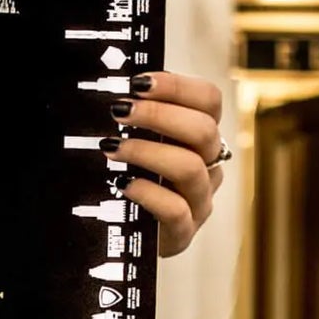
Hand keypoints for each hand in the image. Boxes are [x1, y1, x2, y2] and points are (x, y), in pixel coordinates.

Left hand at [110, 71, 225, 259]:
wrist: (128, 235)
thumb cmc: (131, 177)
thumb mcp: (135, 141)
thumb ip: (132, 117)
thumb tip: (110, 90)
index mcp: (200, 137)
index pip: (208, 101)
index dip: (177, 86)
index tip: (137, 82)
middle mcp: (208, 166)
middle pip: (203, 131)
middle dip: (158, 114)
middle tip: (119, 110)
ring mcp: (199, 200)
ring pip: (190, 168)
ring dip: (146, 151)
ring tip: (109, 147)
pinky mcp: (183, 231)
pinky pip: (176, 209)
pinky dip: (147, 193)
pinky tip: (122, 183)